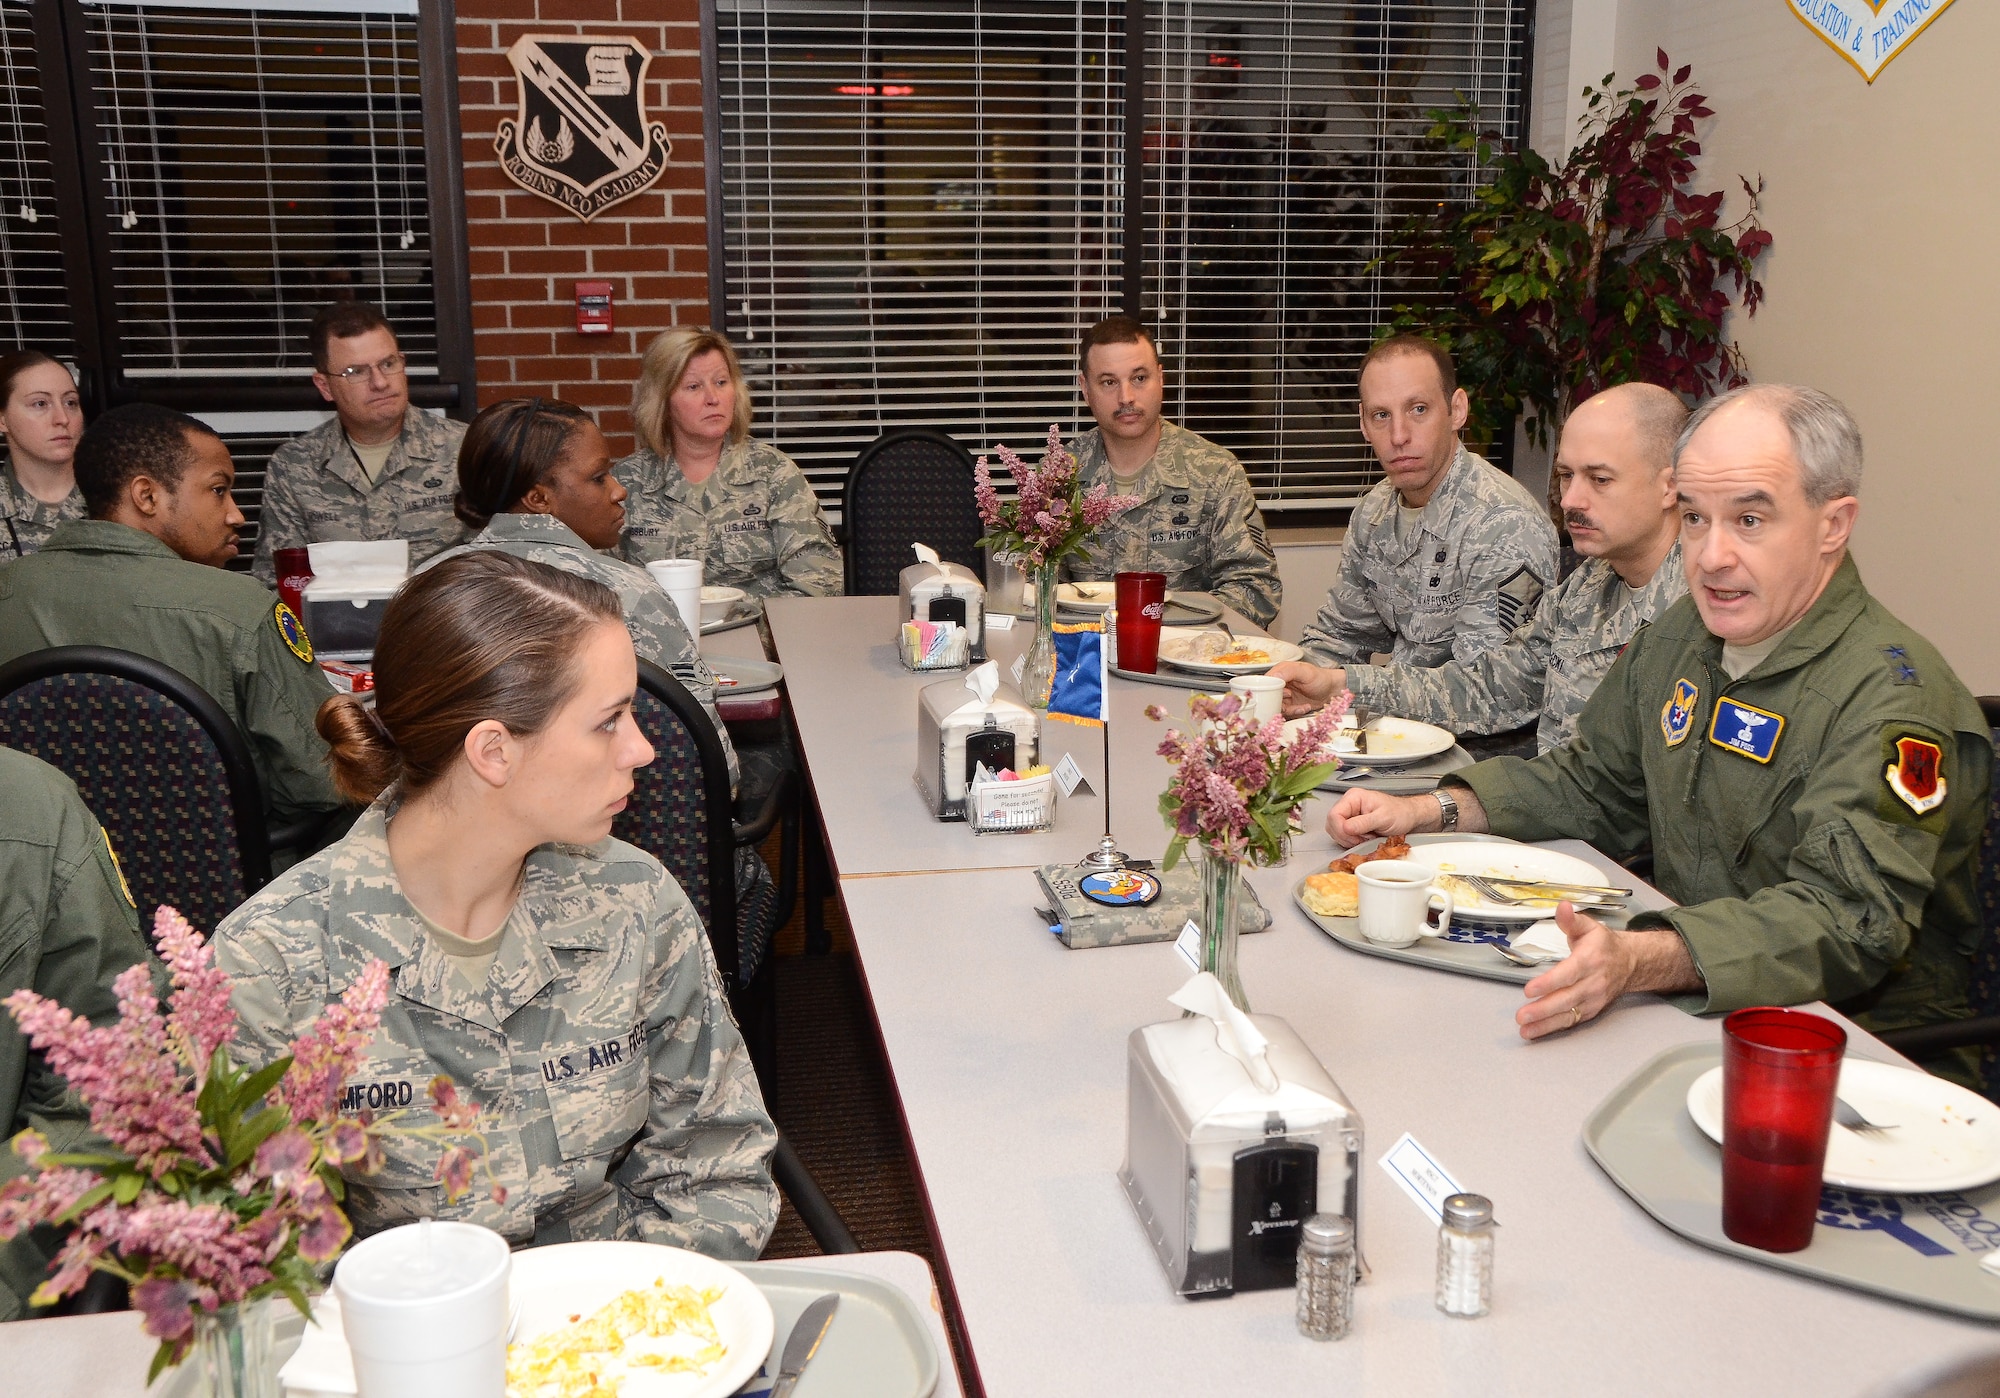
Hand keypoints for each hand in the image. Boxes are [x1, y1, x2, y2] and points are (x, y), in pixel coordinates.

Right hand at [1267, 660, 1344, 717]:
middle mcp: (1279, 684)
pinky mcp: (1289, 706)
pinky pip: (1285, 713)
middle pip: (1268, 697)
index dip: (1270, 691)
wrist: (1332, 690)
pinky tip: (1305, 707)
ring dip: (1289, 709)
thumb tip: (1272, 677)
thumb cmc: (1321, 678)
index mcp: (1279, 672)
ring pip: (1276, 707)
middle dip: (1280, 702)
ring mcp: (1284, 697)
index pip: (1264, 683)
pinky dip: (1295, 713)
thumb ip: (1288, 672)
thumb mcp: (1305, 672)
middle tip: (1291, 698)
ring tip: (1301, 706)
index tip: (1284, 693)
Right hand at [1326, 788, 1438, 846]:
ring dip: (1350, 840)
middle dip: (1346, 836)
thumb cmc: (1400, 813)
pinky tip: (1365, 839)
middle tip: (1364, 838)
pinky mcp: (1351, 825)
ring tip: (1367, 837)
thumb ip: (1364, 823)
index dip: (1341, 830)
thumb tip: (1346, 828)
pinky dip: (1352, 842)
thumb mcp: (1383, 818)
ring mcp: (1349, 815)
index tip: (1356, 837)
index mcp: (1353, 797)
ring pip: (1335, 832)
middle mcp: (1348, 805)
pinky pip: (1342, 837)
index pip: (1333, 815)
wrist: (1408, 817)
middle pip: (1332, 824)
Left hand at [1516, 902, 1629, 1039]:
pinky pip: (1572, 1021)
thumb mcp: (1588, 927)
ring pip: (1568, 1014)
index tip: (1530, 990)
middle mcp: (1593, 983)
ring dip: (1545, 1024)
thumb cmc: (1604, 945)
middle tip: (1522, 1015)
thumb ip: (1571, 920)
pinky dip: (1554, 1028)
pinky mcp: (1592, 1010)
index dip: (1549, 983)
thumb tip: (1562, 906)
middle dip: (1543, 1009)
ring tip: (1525, 1030)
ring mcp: (1593, 999)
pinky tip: (1537, 1032)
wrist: (1630, 963)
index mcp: (1590, 960)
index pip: (1568, 974)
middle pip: (1566, 999)